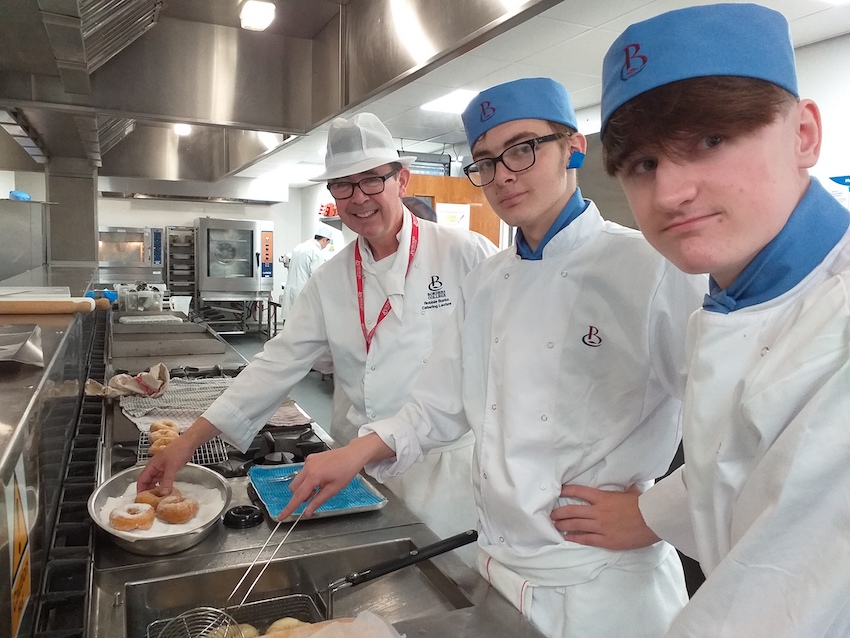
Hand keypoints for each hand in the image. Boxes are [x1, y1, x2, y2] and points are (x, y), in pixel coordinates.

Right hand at [136, 418, 216, 493]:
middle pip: (148, 481)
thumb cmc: (178, 450)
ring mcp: (162, 468)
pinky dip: (163, 485)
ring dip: (156, 489)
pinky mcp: (169, 469)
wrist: (188, 443)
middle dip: (148, 491)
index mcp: (152, 465)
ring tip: (158, 499)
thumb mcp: (171, 467)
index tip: (141, 499)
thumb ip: (167, 480)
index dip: (140, 489)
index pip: (141, 479)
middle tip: (150, 502)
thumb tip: (163, 493)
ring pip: (156, 481)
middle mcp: (155, 467)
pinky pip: (163, 479)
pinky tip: (166, 491)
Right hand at [277, 433, 394, 519]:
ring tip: (320, 486)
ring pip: (297, 480)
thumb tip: (307, 512)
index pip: (298, 496)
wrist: (352, 455)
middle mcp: (308, 467)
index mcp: (314, 476)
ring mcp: (308, 461)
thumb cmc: (346, 471)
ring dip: (304, 488)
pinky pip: (303, 473)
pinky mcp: (310, 458)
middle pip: (294, 488)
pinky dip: (307, 479)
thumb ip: (318, 501)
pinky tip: (320, 478)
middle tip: (315, 496)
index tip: (281, 516)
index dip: (289, 508)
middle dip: (301, 496)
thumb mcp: (333, 489)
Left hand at [551, 484, 660, 549]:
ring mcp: (601, 526)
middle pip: (572, 510)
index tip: (558, 491)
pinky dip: (574, 538)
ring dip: (563, 525)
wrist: (653, 520)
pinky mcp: (606, 540)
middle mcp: (598, 511)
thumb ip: (625, 488)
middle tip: (551, 514)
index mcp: (603, 497)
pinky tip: (567, 538)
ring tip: (555, 525)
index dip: (566, 491)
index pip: (579, 491)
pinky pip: (586, 539)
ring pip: (575, 525)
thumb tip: (629, 483)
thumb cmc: (644, 505)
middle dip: (559, 513)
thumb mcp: (631, 492)